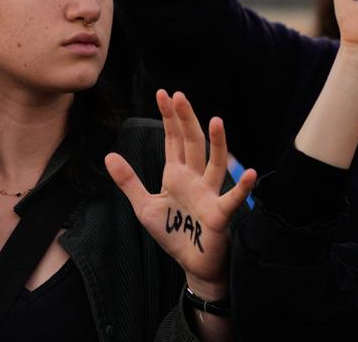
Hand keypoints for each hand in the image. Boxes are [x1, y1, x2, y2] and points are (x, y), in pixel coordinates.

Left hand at [105, 91, 256, 297]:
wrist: (192, 264)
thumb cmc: (172, 234)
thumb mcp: (144, 206)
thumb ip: (129, 181)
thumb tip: (109, 155)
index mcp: (177, 174)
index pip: (173, 139)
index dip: (169, 117)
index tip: (164, 93)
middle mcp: (195, 179)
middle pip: (192, 143)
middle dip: (185, 120)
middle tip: (178, 95)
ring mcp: (209, 194)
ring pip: (215, 163)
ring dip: (216, 143)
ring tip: (215, 120)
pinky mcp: (220, 214)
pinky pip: (232, 199)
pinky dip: (242, 187)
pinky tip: (248, 173)